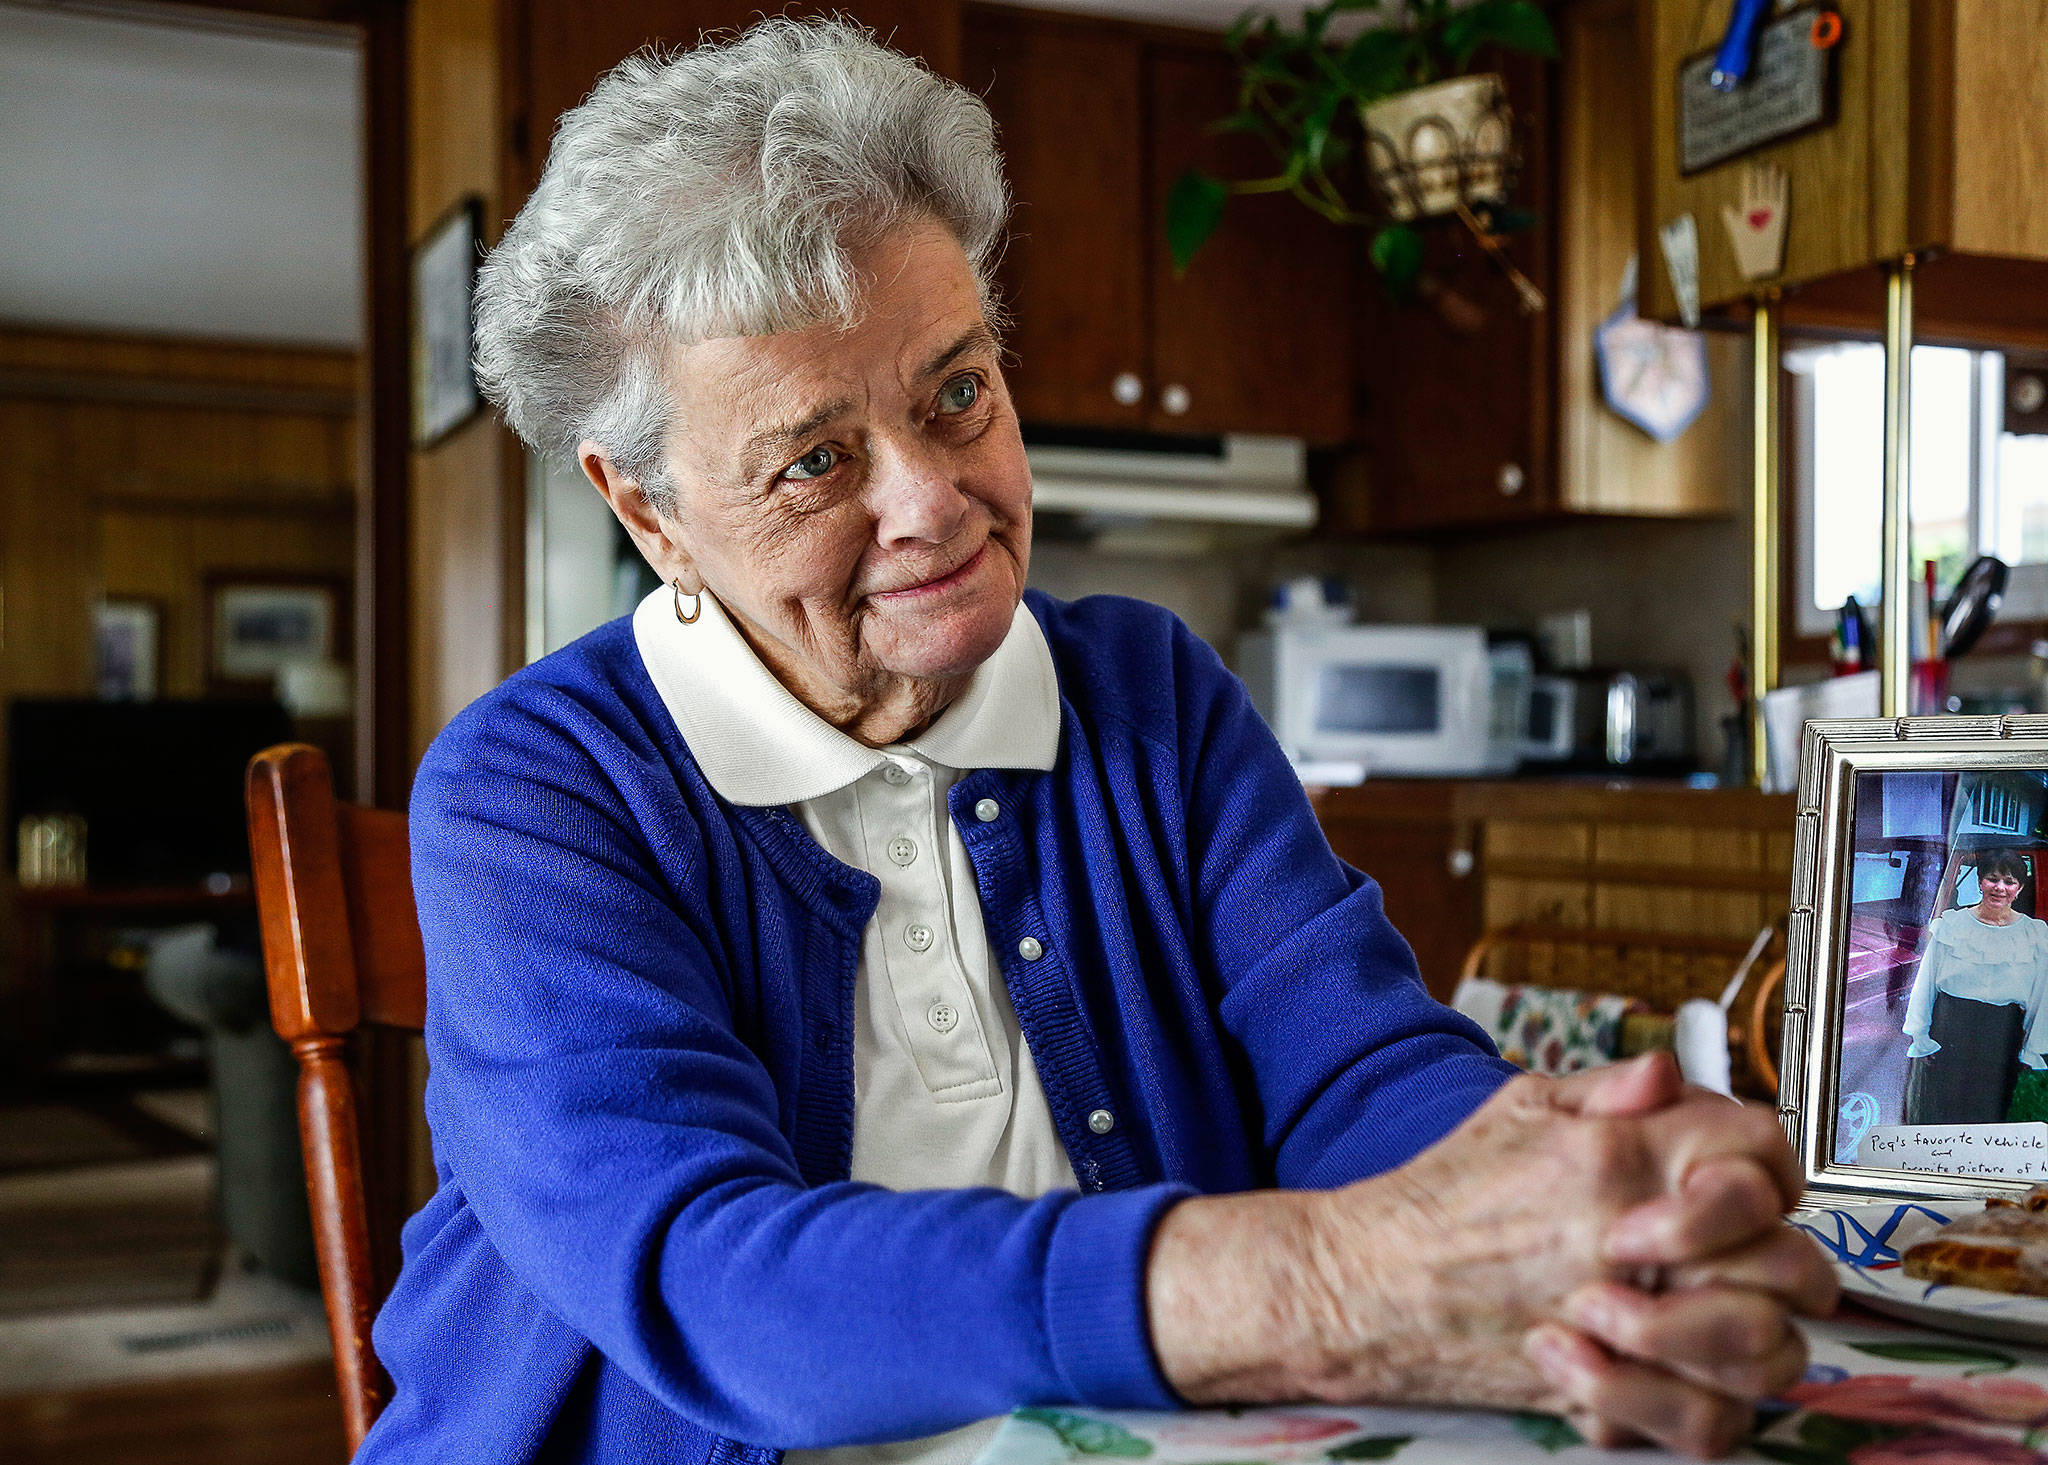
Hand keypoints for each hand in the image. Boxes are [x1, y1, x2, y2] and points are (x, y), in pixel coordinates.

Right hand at [1145, 1054, 1835, 1457]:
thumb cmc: (1437, 1196)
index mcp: (1620, 1154)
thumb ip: (1604, 1089)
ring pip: (1767, 1350)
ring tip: (1702, 1325)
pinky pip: (1707, 1423)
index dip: (1769, 1169)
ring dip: (1749, 1342)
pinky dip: (1699, 1410)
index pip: (1762, 1149)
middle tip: (1737, 1268)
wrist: (1364, 1282)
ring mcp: (1625, 1316)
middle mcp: (1634, 1233)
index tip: (1740, 1189)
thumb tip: (1670, 1073)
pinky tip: (1660, 1379)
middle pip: (1790, 1259)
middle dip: (1780, 1267)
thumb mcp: (1514, 1107)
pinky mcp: (1605, 1388)